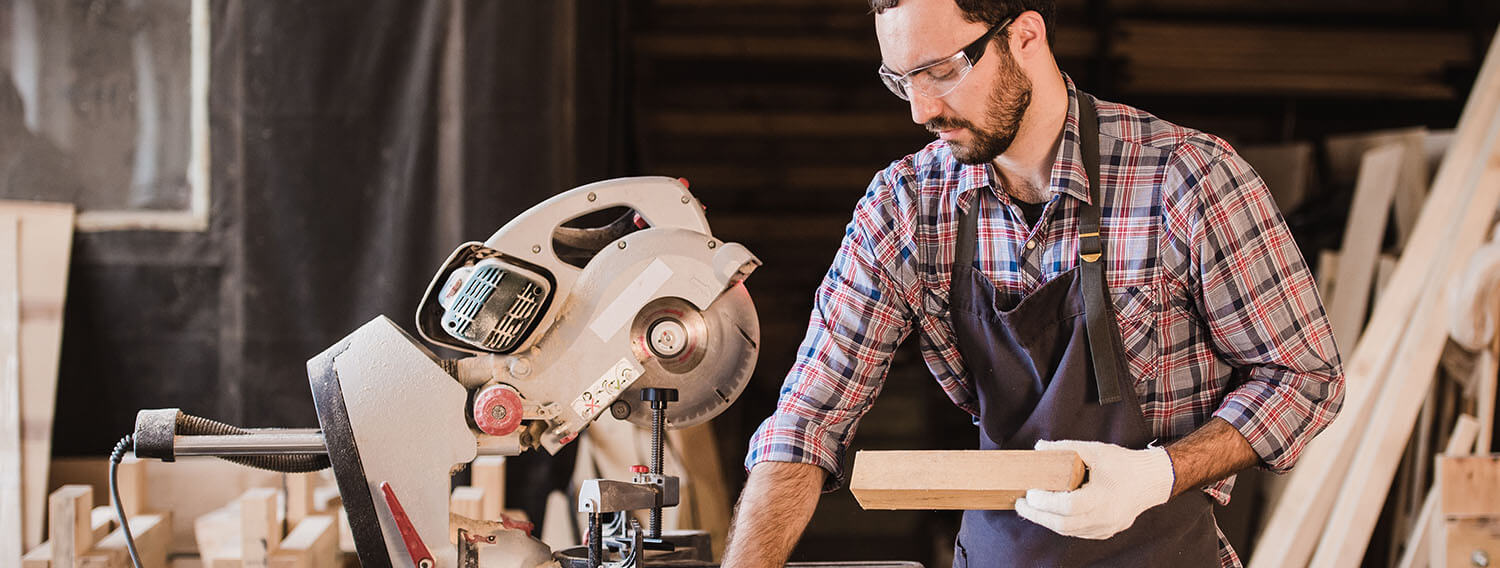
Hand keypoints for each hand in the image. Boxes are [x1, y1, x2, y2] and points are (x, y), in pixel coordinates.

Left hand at [1014, 439, 1174, 538]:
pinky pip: (1079, 532)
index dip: (1045, 502)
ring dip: (1048, 521)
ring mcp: (1106, 527)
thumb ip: (1065, 448)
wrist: (1152, 480)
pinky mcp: (1106, 531)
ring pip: (1070, 531)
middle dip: (1038, 515)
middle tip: (1021, 503)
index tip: (1030, 492)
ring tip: (1031, 508)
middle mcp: (1105, 516)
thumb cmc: (1125, 464)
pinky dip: (1062, 524)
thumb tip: (1039, 448)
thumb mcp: (1095, 450)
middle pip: (1064, 524)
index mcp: (1103, 497)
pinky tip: (1051, 514)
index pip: (1068, 506)